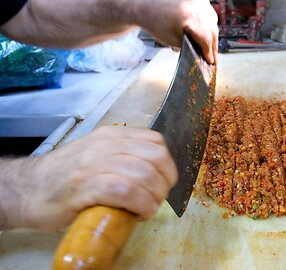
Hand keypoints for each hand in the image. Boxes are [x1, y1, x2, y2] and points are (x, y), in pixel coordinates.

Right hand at [2, 126, 176, 230]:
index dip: (167, 165)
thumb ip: (123, 155)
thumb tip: (155, 172)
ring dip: (154, 197)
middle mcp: (105, 144)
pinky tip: (138, 213)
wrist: (26, 189)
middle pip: (155, 158)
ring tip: (146, 208)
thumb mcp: (97, 154)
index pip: (155, 142)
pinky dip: (141, 205)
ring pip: (144, 174)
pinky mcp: (86, 186)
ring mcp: (95, 164)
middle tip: (156, 199)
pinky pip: (127, 191)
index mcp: (111, 135)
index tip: (163, 183)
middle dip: (164, 183)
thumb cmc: (66, 176)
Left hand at [136, 0, 218, 63]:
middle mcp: (197, 7)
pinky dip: (209, 24)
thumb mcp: (174, 40)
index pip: (206, 39)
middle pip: (212, 30)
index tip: (210, 62)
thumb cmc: (156, 23)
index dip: (209, 52)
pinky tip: (208, 34)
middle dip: (213, 46)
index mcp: (190, 17)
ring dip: (213, 35)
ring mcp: (199, 1)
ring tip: (211, 48)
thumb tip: (203, 53)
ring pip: (213, 22)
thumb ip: (191, 47)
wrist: (147, 6)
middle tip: (212, 59)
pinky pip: (209, 14)